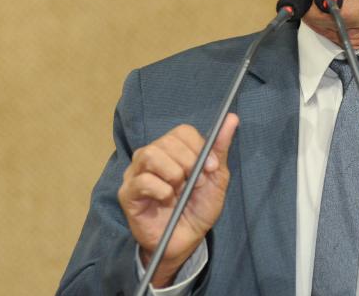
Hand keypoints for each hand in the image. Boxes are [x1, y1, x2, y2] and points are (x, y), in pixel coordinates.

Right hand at [118, 113, 238, 286]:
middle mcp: (151, 156)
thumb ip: (219, 148)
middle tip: (195, 183)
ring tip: (179, 190)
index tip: (211, 168)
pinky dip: (161, 190)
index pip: (182, 131)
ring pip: (151, 155)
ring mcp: (136, 173)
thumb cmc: (198, 208)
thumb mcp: (216, 178)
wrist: (186, 240)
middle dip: (188, 162)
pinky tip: (167, 200)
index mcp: (172, 150)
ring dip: (173, 173)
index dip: (199, 147)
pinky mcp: (127, 193)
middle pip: (166, 141)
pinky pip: (142, 180)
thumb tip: (232, 118)